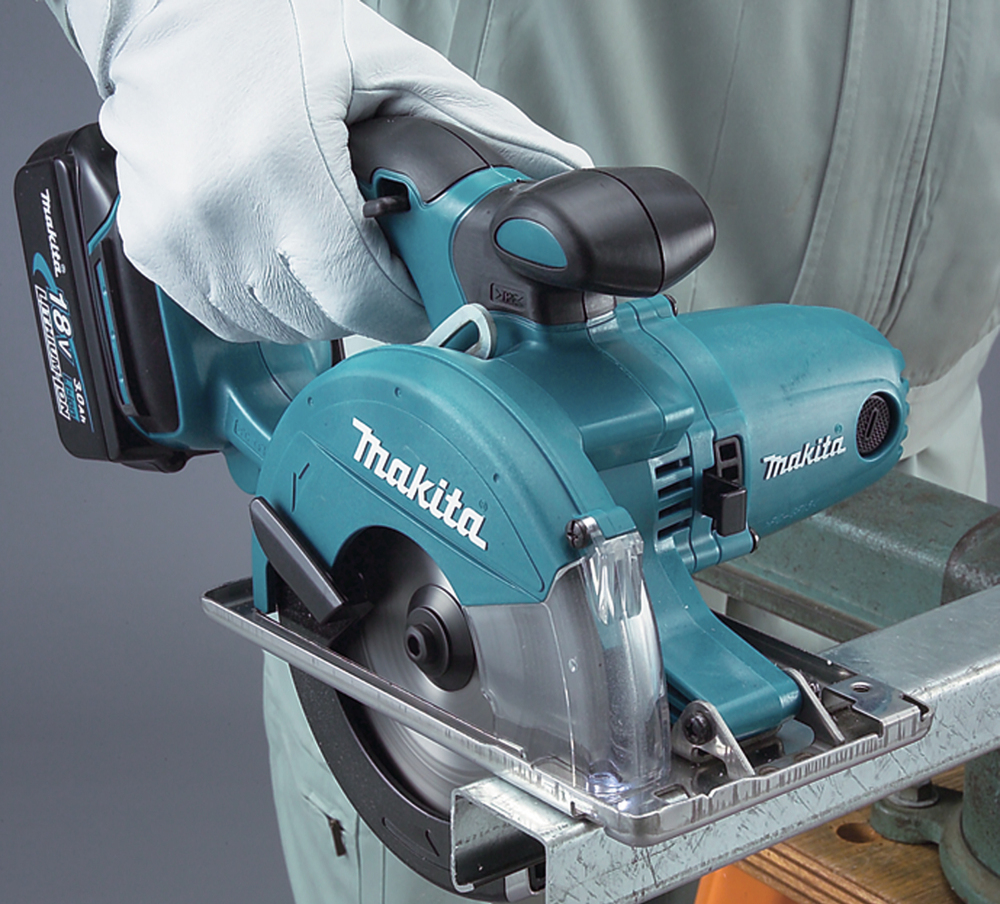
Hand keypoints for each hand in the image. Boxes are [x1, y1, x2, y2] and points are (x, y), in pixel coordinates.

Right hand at [66, 0, 590, 342]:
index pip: (362, 299)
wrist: (165, 7)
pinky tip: (272, 249)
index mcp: (284, 165)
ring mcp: (179, 236)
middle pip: (322, 319)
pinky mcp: (151, 248)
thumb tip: (559, 173)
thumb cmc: (270, 27)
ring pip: (275, 326)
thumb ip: (481, 126)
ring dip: (311, 301)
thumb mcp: (390, 64)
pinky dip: (260, 299)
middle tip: (370, 254)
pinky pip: (225, 316)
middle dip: (362, 299)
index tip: (417, 290)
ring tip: (318, 241)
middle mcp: (221, 211)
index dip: (402, 305)